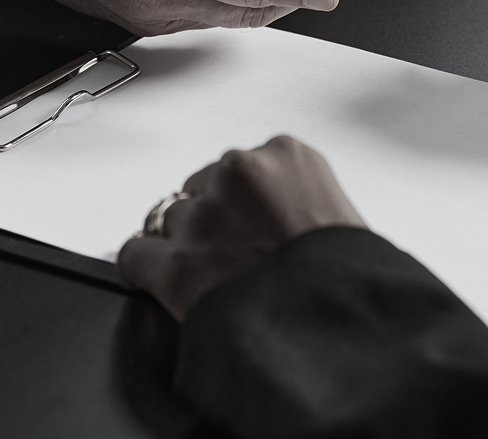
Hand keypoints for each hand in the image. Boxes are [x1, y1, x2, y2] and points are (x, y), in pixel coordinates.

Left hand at [117, 135, 365, 321]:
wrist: (345, 333)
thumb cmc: (353, 283)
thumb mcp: (341, 215)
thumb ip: (300, 198)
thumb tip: (276, 217)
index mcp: (287, 154)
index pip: (241, 166)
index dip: (243, 203)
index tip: (251, 226)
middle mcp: (239, 173)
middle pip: (202, 187)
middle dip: (213, 220)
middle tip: (235, 257)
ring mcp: (205, 217)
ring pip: (170, 220)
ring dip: (185, 246)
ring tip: (211, 278)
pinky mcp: (176, 264)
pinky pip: (135, 255)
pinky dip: (142, 271)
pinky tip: (157, 284)